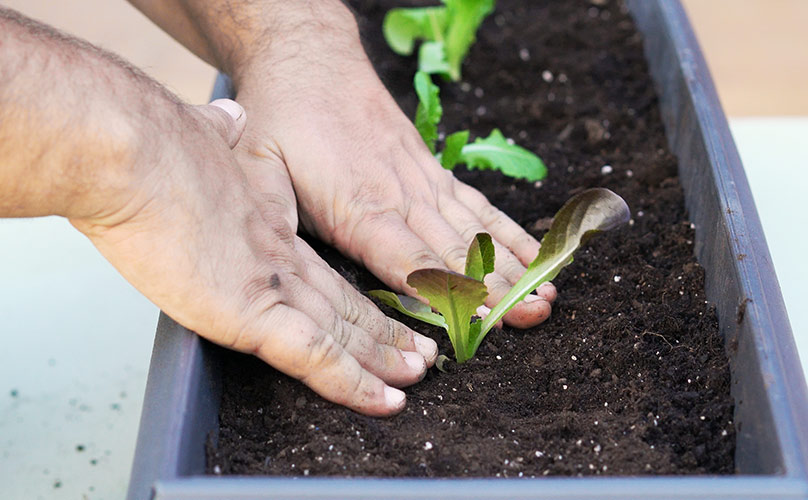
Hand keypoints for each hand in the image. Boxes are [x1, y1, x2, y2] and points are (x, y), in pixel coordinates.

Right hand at [71, 100, 436, 415]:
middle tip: (419, 351)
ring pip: (340, 330)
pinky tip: (382, 401)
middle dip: (381, 330)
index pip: (318, 267)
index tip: (377, 309)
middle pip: (340, 301)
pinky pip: (314, 356)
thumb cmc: (145, 145)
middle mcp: (275, 254)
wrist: (127, 151)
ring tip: (416, 375)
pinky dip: (352, 383)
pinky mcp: (252, 313)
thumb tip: (227, 119)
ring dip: (380, 358)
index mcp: (261, 219)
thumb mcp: (196, 133)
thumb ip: (218, 134)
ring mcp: (269, 284)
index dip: (350, 292)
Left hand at [232, 59, 556, 328]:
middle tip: (532, 315)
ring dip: (513, 265)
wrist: (310, 60)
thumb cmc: (281, 121)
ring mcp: (422, 182)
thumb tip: (283, 271)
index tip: (482, 317)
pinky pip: (478, 206)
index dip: (448, 291)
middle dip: (496, 287)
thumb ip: (279, 220)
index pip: (410, 261)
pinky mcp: (432, 171)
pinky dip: (509, 233)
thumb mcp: (261, 170)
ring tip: (546, 295)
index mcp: (358, 207)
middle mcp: (400, 197)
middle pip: (457, 252)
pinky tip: (536, 256)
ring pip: (475, 231)